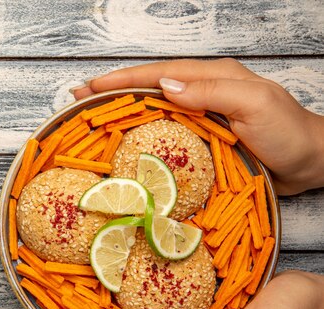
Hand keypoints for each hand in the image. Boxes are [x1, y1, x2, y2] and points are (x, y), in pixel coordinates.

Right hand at [71, 59, 323, 194]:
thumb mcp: (254, 105)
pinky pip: (163, 133)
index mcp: (212, 78)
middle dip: (113, 91)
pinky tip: (123, 144)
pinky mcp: (200, 140)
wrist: (310, 163)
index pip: (159, 73)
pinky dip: (140, 134)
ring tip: (91, 118)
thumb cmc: (288, 133)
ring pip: (152, 110)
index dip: (123, 79)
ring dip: (121, 112)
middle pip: (149, 88)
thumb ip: (211, 91)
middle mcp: (201, 94)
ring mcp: (199, 117)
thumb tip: (164, 85)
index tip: (92, 87)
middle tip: (78, 99)